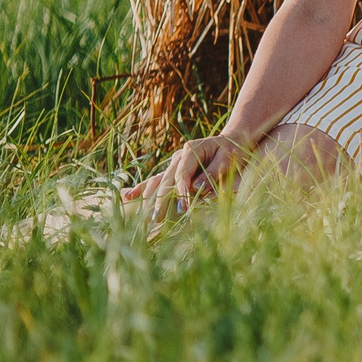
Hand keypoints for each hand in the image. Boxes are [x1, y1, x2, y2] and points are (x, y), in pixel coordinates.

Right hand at [122, 134, 250, 209]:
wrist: (233, 141)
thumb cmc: (233, 150)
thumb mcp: (227, 159)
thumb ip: (212, 173)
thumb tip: (196, 189)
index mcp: (191, 150)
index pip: (182, 174)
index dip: (181, 192)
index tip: (183, 208)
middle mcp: (179, 156)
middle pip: (166, 179)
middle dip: (161, 200)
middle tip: (156, 219)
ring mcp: (175, 162)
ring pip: (159, 181)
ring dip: (151, 199)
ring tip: (145, 217)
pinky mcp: (174, 170)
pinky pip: (157, 180)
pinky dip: (143, 189)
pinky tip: (127, 196)